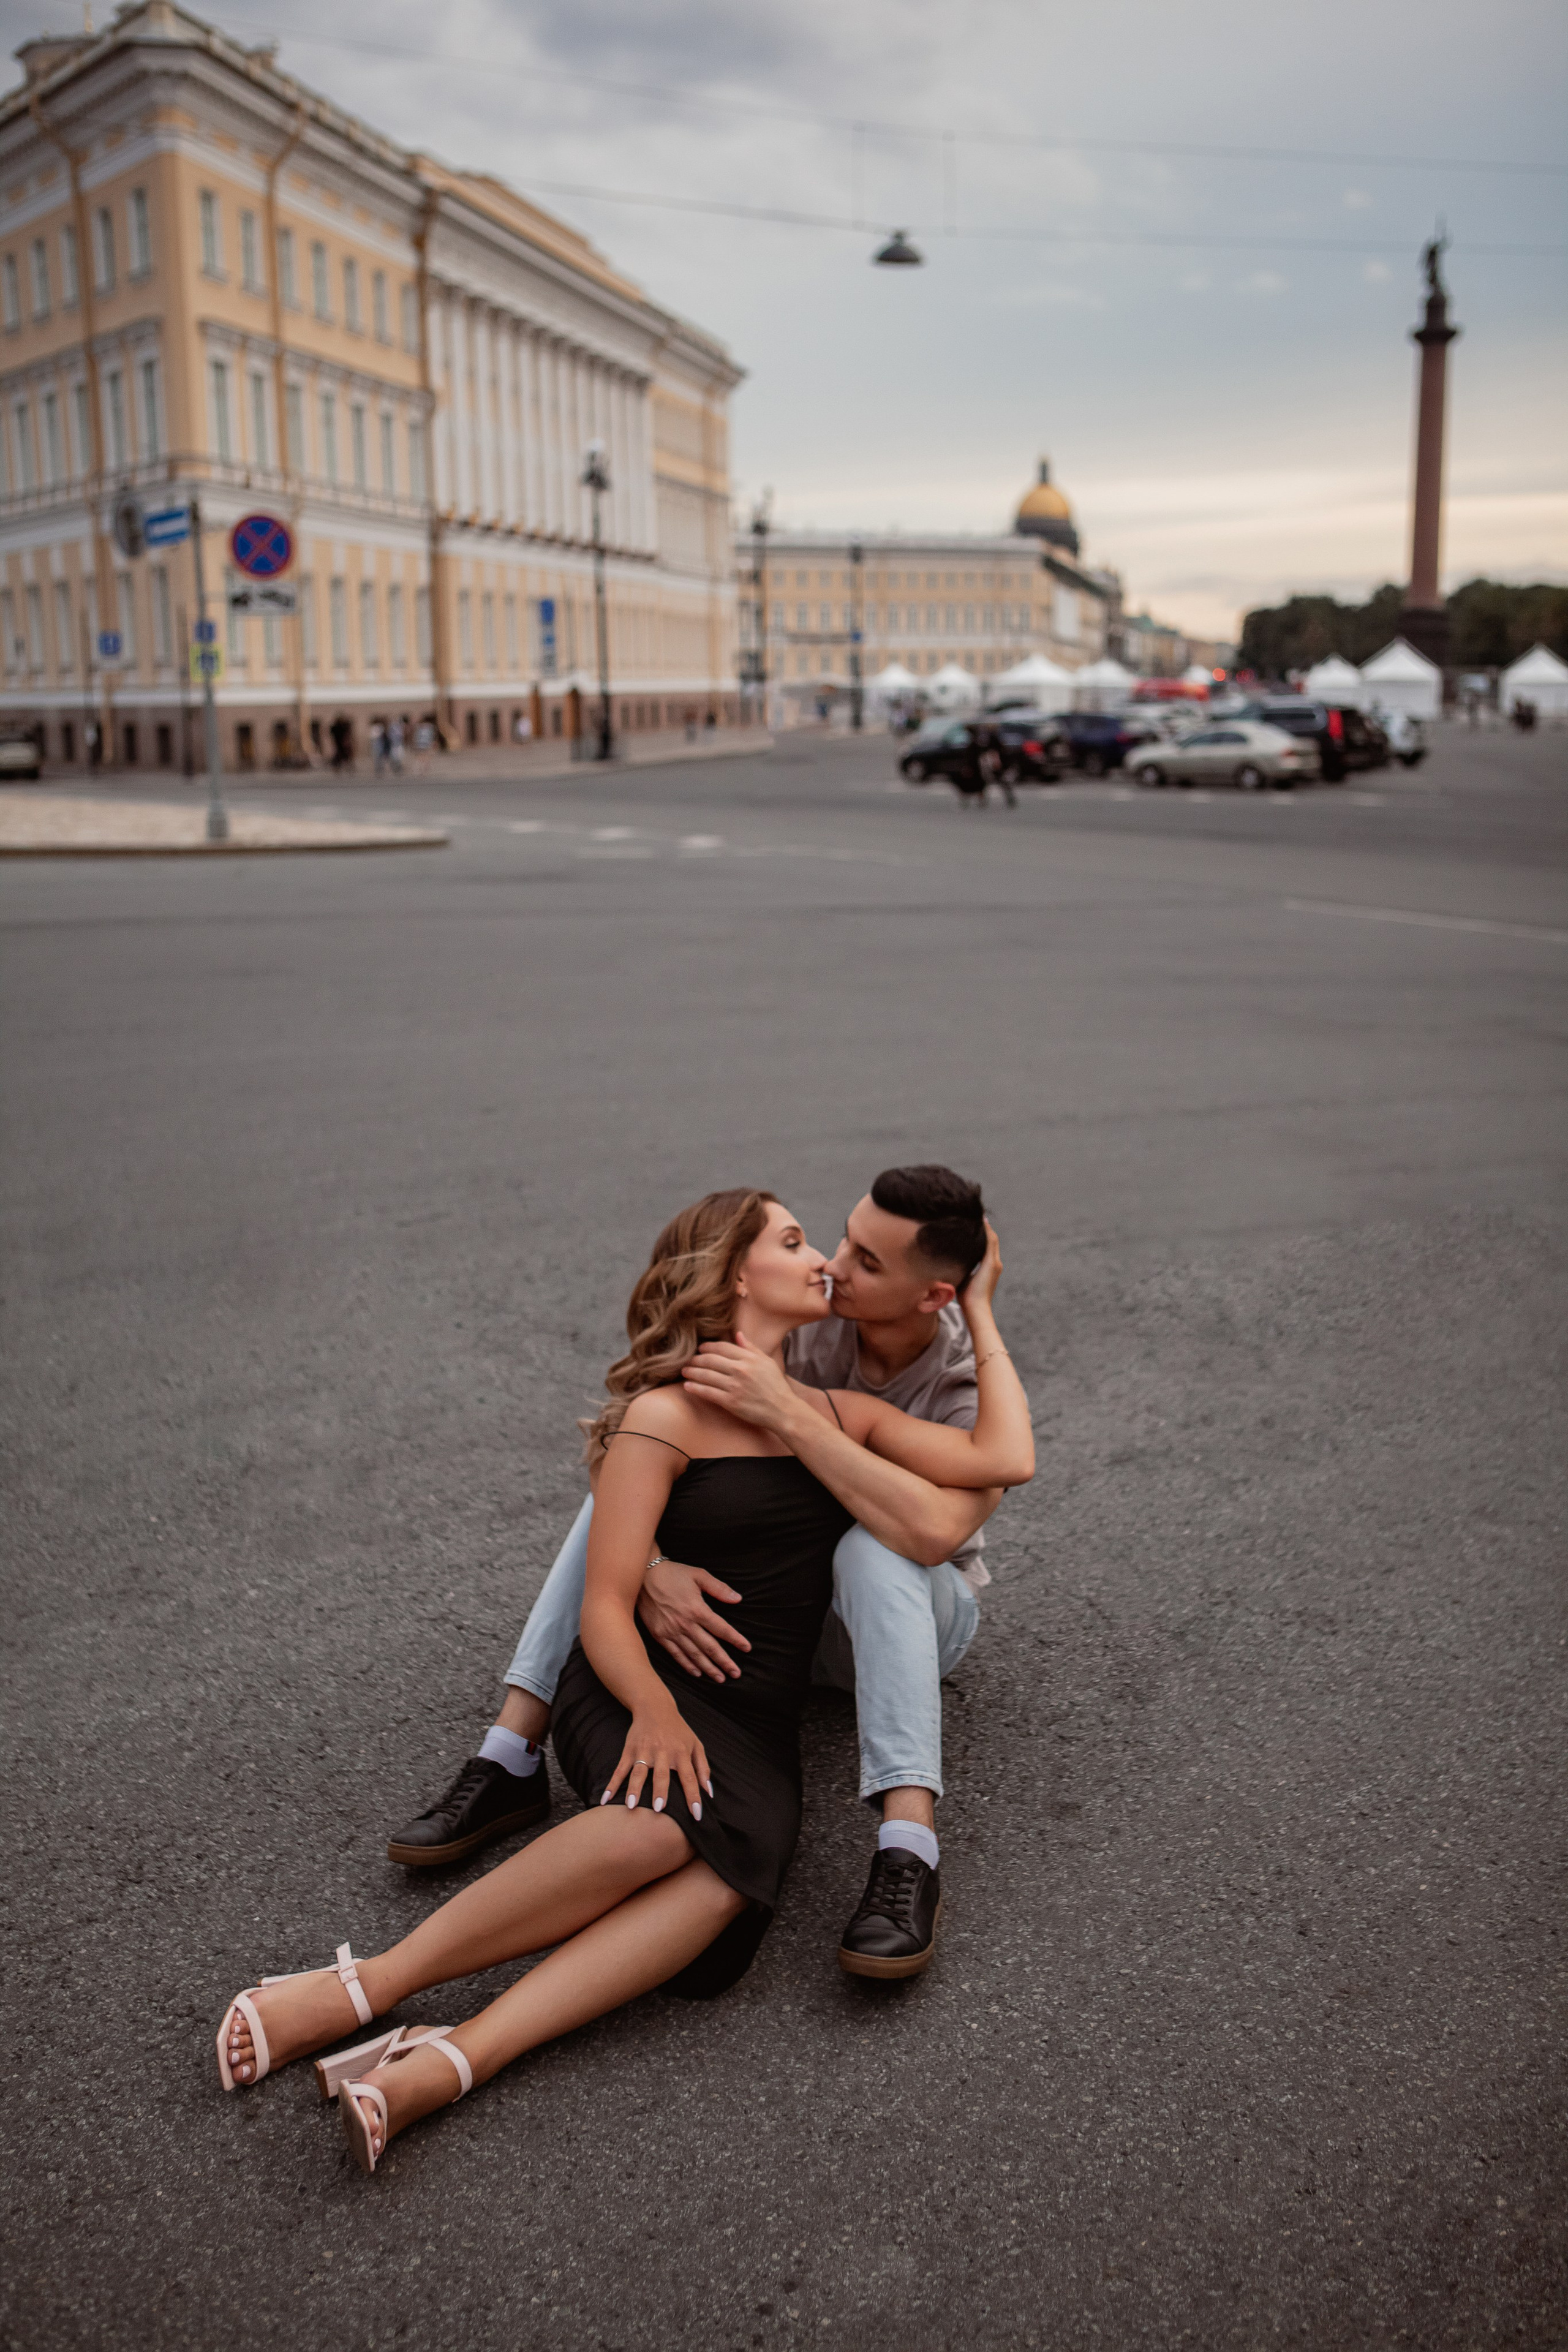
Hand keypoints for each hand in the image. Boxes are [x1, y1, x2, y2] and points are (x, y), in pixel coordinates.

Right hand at [601, 1702, 712, 1818]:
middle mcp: (663, 1752)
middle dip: (660, 1791)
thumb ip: (703, 1768)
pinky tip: (606, 1799)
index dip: (693, 1796)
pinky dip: (612, 1784)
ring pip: (638, 1772)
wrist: (655, 1707)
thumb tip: (709, 1793)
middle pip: (662, 1774)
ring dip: (634, 1789)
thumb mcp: (696, 1745)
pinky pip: (620, 1769)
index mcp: (681, 1752)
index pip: (689, 1777)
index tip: (696, 1814)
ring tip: (631, 1806)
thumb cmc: (678, 1731)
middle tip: (659, 1809)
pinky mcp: (629, 1750)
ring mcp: (644, 1751)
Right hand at [638, 1555, 750, 1681]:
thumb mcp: (698, 1575)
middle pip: (710, 1647)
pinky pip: (676, 1654)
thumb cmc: (672, 1574)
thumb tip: (737, 1598)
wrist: (642, 1576)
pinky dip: (687, 1665)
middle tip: (736, 1673)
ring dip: (708, 1668)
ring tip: (720, 1678)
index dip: (735, 1639)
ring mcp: (671, 1632)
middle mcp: (685, 1624)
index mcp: (697, 1609)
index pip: (721, 1628)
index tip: (747, 1648)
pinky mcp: (659, 1635)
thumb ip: (718, 1588)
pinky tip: (697, 1673)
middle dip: (724, 1662)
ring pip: (694, 1655)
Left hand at [680, 1331, 796, 1429]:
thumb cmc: (776, 1386)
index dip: (708, 1347)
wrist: (783, 1410)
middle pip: (711, 1360)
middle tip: (688, 1360)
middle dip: (696, 1359)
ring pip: (706, 1375)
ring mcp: (735, 1386)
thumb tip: (738, 1334)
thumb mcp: (767, 1362)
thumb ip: (751, 1348)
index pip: (722, 1347)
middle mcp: (740, 1370)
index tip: (700, 1348)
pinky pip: (708, 1392)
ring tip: (685, 1371)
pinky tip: (687, 1386)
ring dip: (692, 1372)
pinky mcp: (731, 1402)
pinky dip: (695, 1388)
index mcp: (749, 1358)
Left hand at [963, 1218, 1003, 1315]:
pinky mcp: (991, 1264)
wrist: (976, 1308)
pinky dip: (986, 1232)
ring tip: (978, 1215)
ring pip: (992, 1239)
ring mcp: (994, 1263)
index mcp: (989, 1267)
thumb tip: (947, 1263)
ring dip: (986, 1227)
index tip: (974, 1224)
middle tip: (977, 1214)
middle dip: (985, 1228)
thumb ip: (960, 1269)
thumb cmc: (967, 1299)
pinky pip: (990, 1243)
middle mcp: (995, 1263)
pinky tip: (981, 1222)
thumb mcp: (963, 1279)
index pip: (987, 1246)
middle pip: (991, 1240)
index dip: (983, 1234)